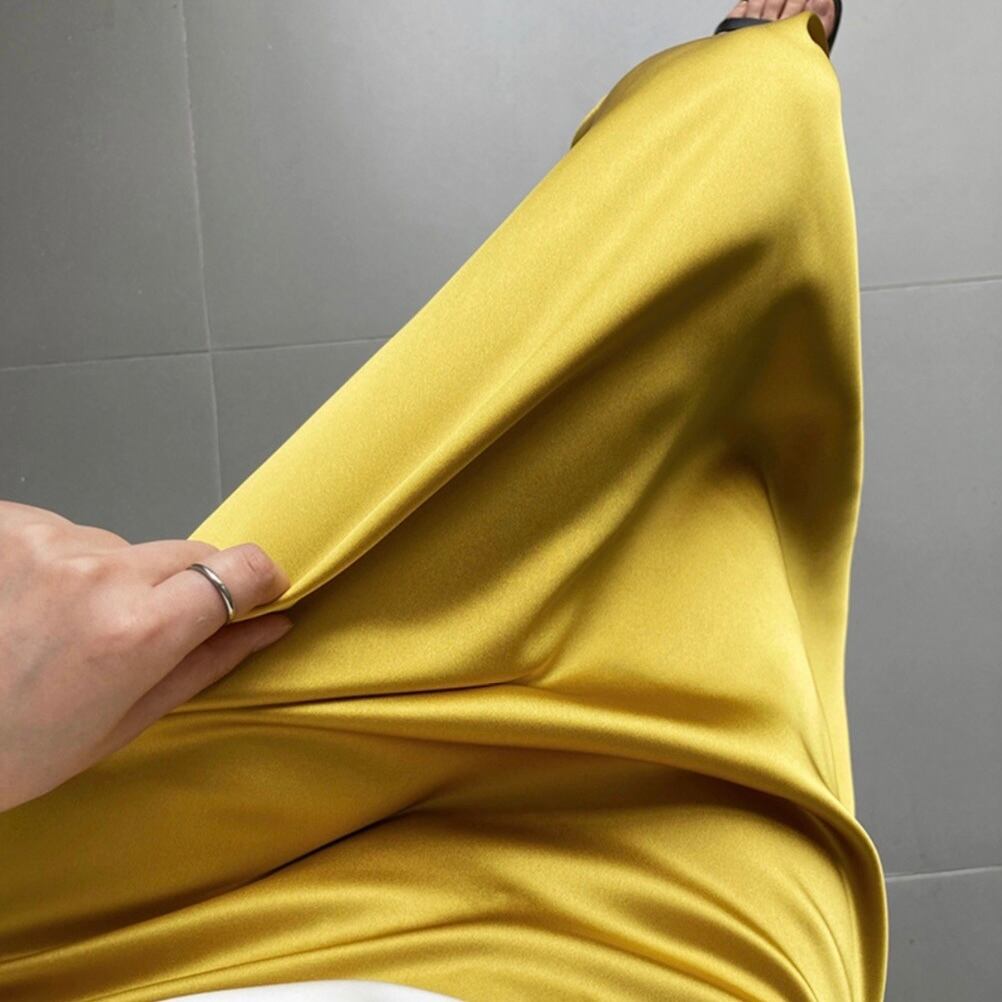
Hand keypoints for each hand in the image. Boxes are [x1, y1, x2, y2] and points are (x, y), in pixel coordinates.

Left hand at [0, 500, 293, 811]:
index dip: (258, 580)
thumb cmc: (10, 750)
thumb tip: (269, 626)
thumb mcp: (122, 722)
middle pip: (188, 554)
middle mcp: (96, 574)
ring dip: (111, 578)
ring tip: (62, 628)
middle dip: (179, 589)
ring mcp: (46, 542)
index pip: (240, 568)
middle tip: (134, 636)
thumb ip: (207, 662)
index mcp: (136, 631)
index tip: (258, 591)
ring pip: (124, 546)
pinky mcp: (8, 526)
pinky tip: (30, 604)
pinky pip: (69, 532)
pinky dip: (62, 563)